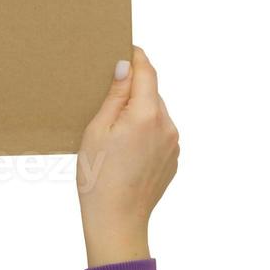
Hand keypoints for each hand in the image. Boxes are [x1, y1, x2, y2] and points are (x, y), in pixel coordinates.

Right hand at [75, 47, 178, 268]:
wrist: (117, 222)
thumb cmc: (99, 178)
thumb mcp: (97, 130)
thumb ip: (115, 95)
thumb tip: (126, 66)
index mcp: (146, 114)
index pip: (147, 71)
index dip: (136, 56)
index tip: (125, 47)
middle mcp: (167, 125)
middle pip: (151, 92)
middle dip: (133, 89)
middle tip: (107, 94)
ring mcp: (173, 144)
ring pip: (155, 113)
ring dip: (138, 112)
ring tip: (113, 130)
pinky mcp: (173, 159)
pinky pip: (159, 134)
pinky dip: (144, 132)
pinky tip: (124, 149)